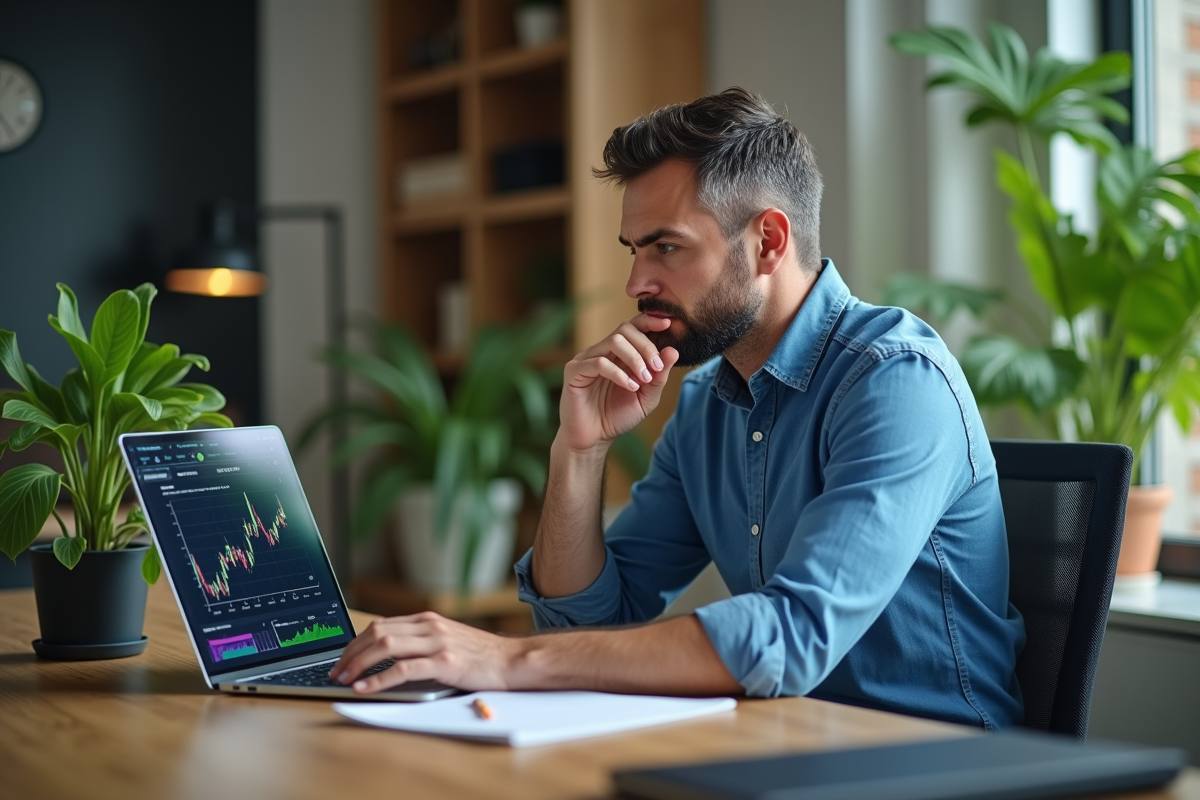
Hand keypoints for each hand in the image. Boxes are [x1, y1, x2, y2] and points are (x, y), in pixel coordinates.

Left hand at [328, 612, 516, 693]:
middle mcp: (429, 626)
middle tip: (336, 672)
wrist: (511, 660)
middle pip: (377, 633)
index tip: (342, 659)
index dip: (355, 643)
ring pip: (385, 647)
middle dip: (350, 653)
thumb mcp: (447, 640)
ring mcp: (437, 643)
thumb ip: (421, 641)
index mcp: (427, 620)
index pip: (380, 625)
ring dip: (359, 664)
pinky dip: (379, 679)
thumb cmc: (481, 655)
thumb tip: (388, 654)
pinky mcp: (445, 663)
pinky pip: (403, 669)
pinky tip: (366, 688)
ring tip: (345, 679)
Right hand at [560, 315, 679, 452]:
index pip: (633, 327)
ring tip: (643, 380)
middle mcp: (601, 351)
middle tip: (657, 367)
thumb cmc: (617, 416)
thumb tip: (673, 351)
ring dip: (635, 358)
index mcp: (618, 354)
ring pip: (613, 342)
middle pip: (624, 330)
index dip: (650, 321)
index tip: (668, 325)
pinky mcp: (575, 372)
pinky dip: (618, 373)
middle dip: (646, 346)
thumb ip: (659, 376)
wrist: (593, 439)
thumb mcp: (646, 397)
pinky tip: (630, 387)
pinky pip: (598, 362)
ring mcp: (586, 359)